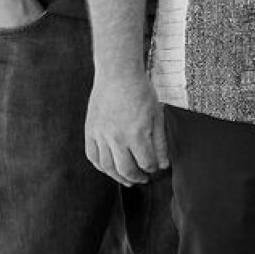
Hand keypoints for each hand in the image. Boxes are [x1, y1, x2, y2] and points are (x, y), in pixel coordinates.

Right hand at [84, 72, 167, 186]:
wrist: (117, 74)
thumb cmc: (141, 91)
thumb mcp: (157, 114)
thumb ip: (160, 141)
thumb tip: (164, 164)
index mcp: (136, 134)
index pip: (145, 162)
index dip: (152, 169)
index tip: (155, 170)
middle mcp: (116, 138)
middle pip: (126, 170)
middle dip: (136, 177)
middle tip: (143, 179)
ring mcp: (101, 136)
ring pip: (107, 167)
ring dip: (118, 176)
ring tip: (128, 179)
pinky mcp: (90, 131)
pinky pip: (93, 156)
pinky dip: (101, 166)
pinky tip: (109, 168)